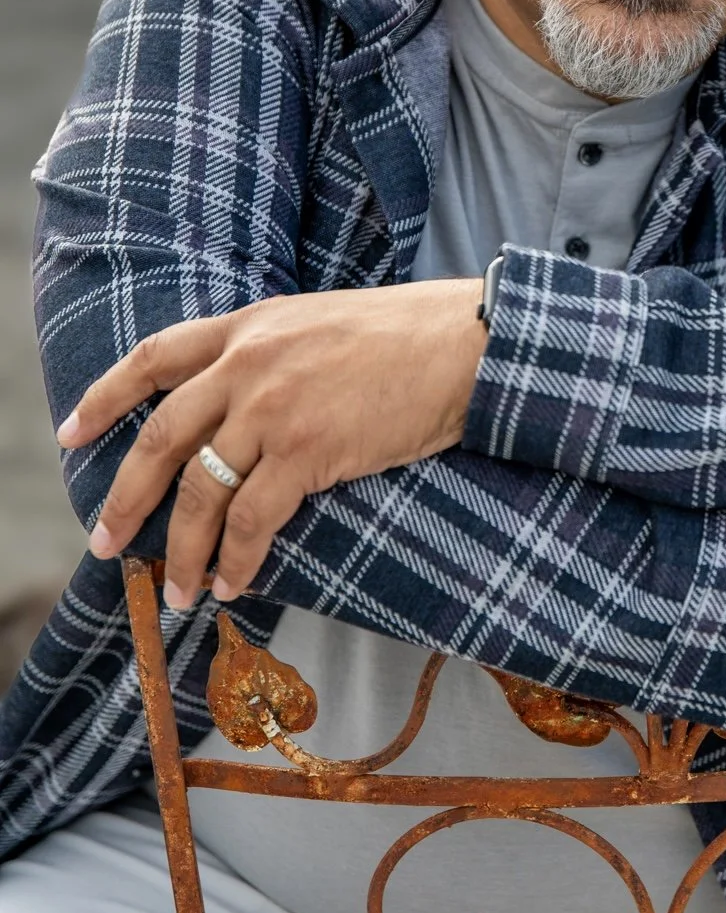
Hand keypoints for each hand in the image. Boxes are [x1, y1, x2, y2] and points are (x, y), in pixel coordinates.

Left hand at [57, 281, 484, 610]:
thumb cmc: (410, 334)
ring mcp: (274, 408)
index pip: (155, 356)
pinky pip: (253, 519)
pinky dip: (237, 559)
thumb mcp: (321, 322)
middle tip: (105, 541)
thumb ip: (272, 352)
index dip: (106, 397)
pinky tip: (231, 584)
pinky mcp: (308, 450)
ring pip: (200, 491)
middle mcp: (249, 363)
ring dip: (181, 550)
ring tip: (175, 589)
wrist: (465, 342)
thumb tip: (243, 404)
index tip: (73, 432)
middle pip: (161, 437)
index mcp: (251, 326)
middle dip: (126, 497)